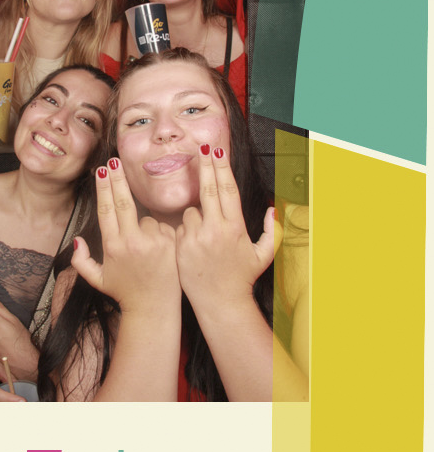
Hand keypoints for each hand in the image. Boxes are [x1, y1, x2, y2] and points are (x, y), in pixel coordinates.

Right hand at [71, 160, 180, 314]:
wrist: (154, 309)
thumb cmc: (125, 293)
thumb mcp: (97, 280)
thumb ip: (81, 261)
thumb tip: (77, 239)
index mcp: (113, 246)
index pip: (106, 209)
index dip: (103, 188)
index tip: (102, 170)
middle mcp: (132, 241)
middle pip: (123, 202)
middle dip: (117, 179)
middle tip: (114, 161)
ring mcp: (154, 242)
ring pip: (146, 219)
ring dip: (143, 227)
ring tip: (146, 252)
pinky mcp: (172, 244)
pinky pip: (162, 227)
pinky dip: (159, 234)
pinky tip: (159, 252)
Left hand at [176, 146, 275, 320]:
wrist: (220, 303)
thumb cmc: (242, 278)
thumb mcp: (262, 255)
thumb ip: (271, 231)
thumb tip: (271, 210)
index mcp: (234, 228)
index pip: (227, 190)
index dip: (222, 168)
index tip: (218, 151)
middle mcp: (214, 230)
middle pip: (207, 189)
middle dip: (205, 166)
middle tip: (202, 148)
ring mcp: (195, 238)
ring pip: (191, 211)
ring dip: (197, 216)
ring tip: (206, 239)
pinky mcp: (180, 246)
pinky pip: (181, 227)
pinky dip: (187, 231)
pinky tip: (195, 246)